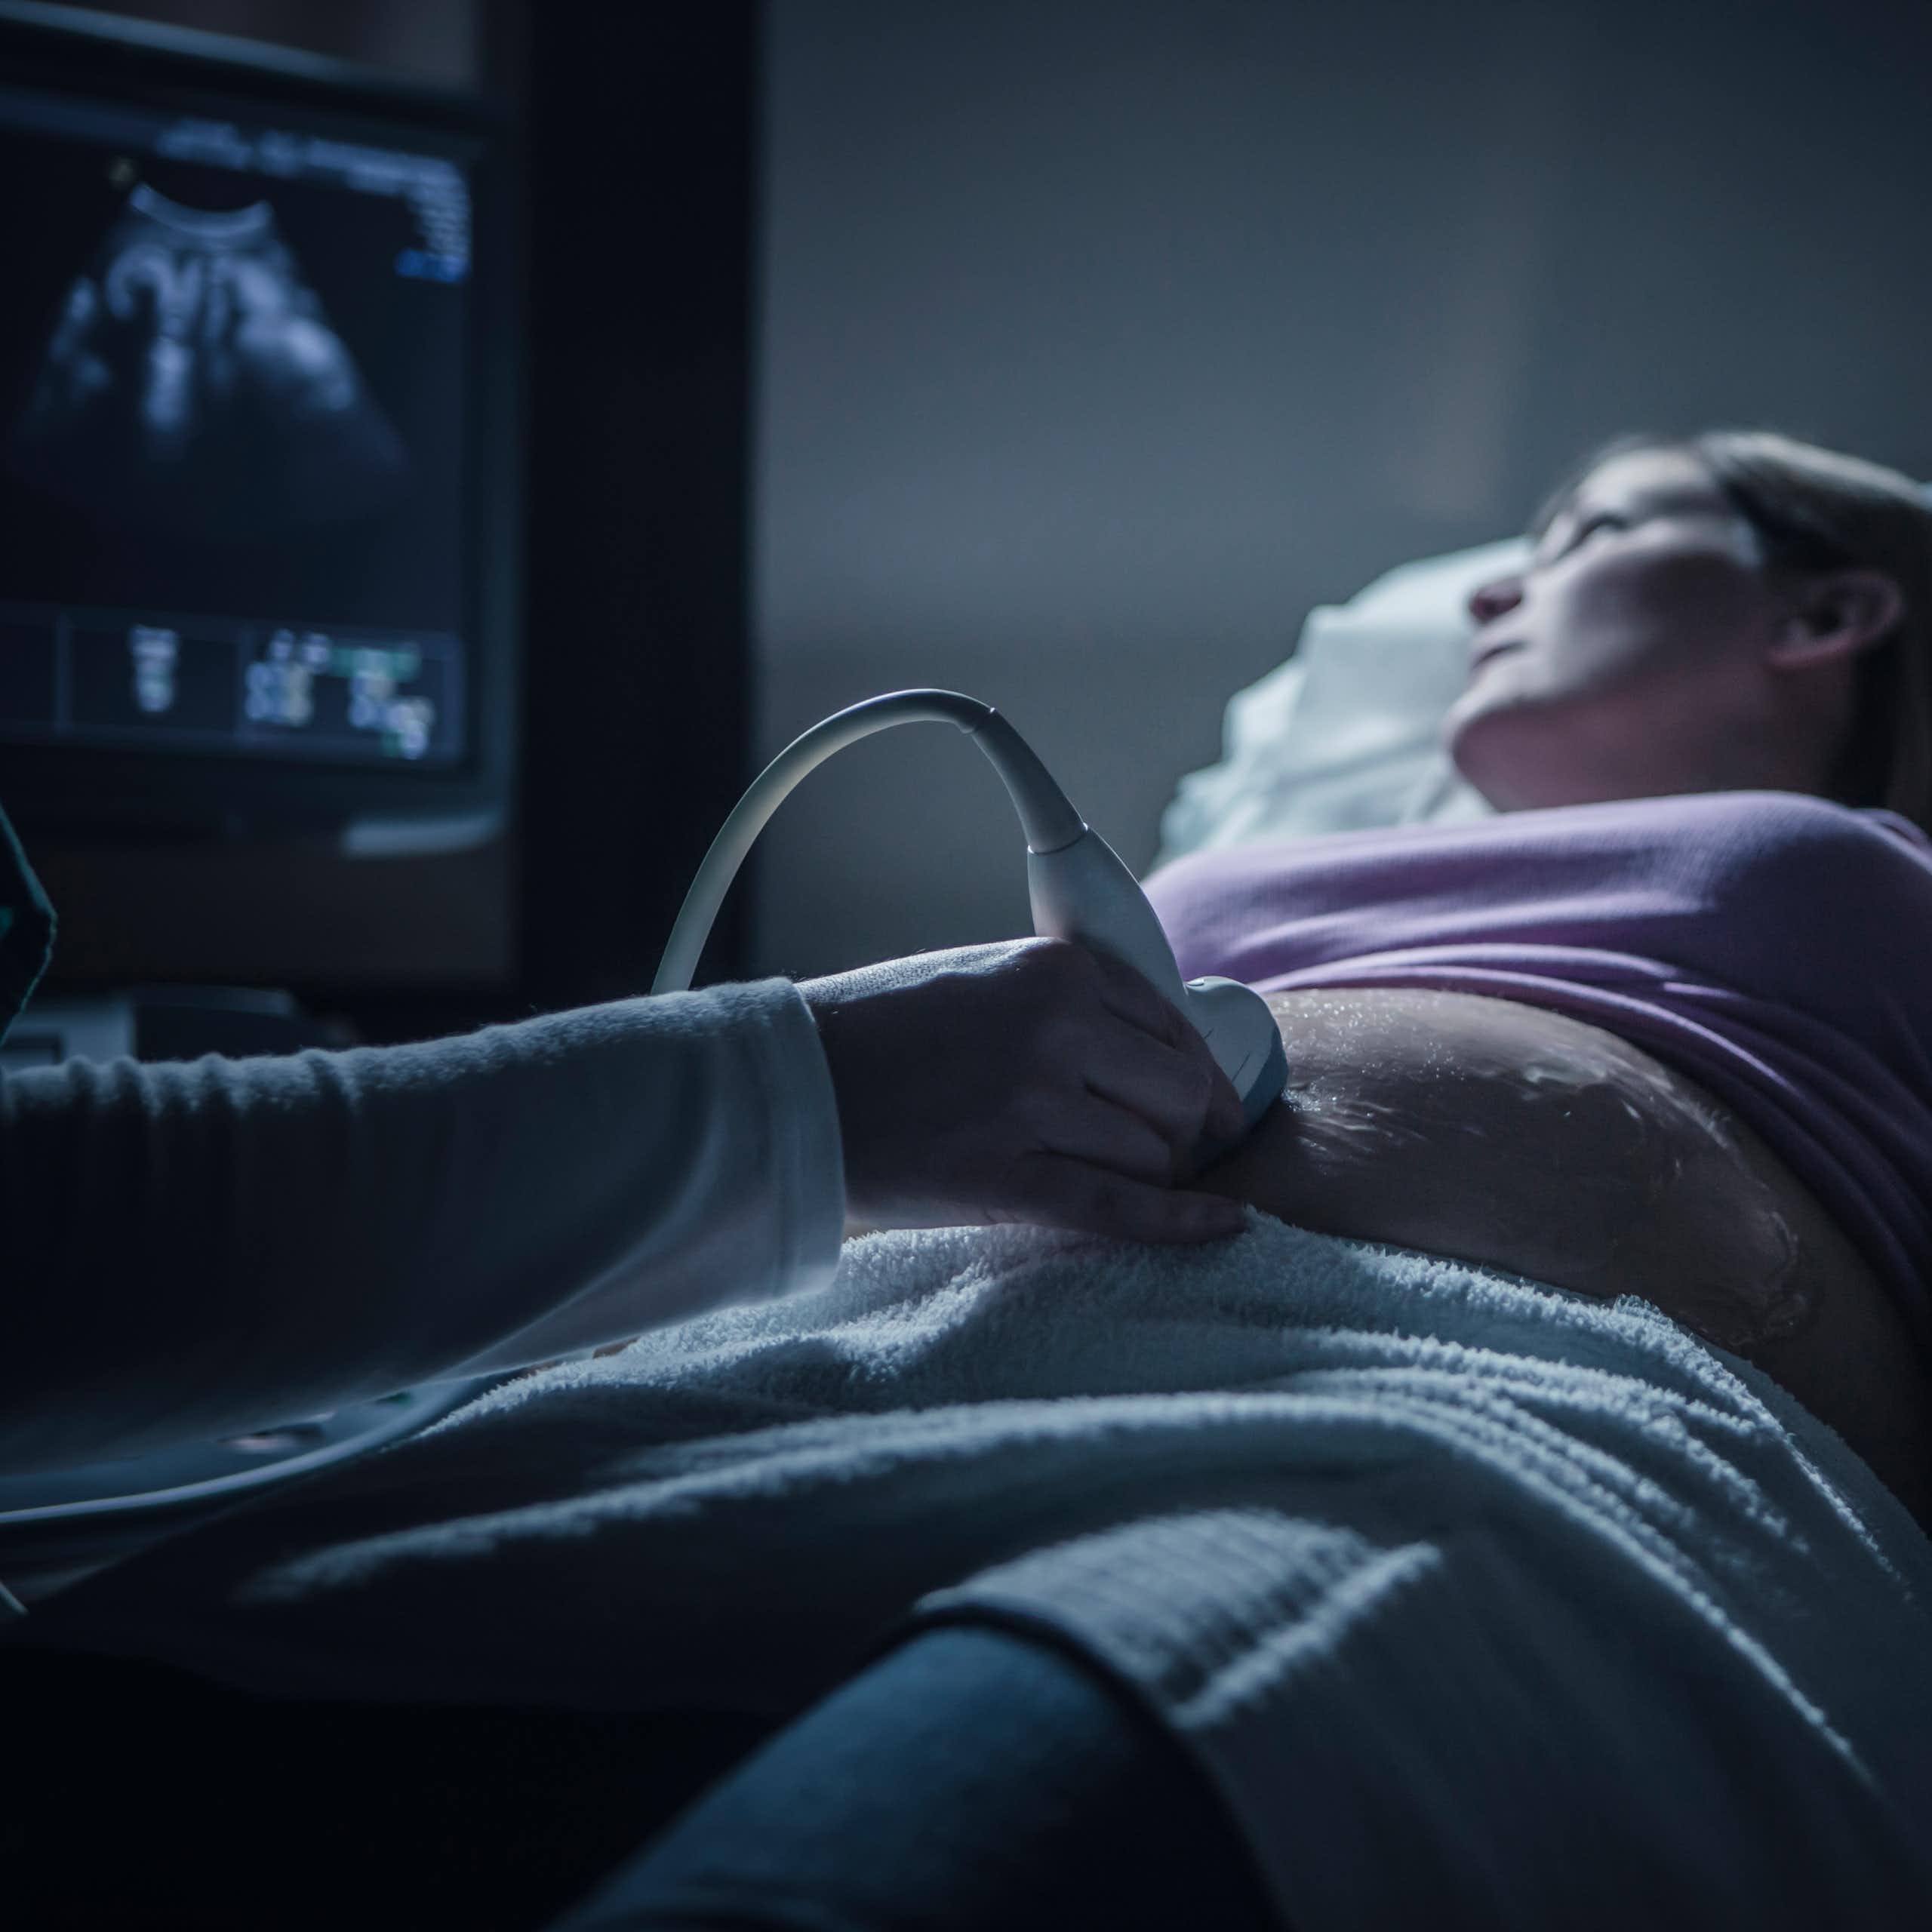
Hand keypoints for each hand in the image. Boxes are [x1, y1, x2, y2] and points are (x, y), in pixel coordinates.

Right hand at [799, 938, 1249, 1243]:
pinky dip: (1182, 1224)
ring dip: (1144, 1179)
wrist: (793, 1086)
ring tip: (1095, 1177)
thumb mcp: (986, 980)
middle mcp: (1058, 1027)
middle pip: (1181, 1097)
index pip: (1175, 1029)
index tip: (1209, 1109)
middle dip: (1183, 1134)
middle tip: (1161, 1156)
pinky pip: (1122, 1209)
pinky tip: (1224, 1225)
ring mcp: (1034, 1103)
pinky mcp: (1007, 1176)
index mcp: (1057, 969)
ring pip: (1152, 1157)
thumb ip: (1071, 1007)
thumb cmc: (882, 1036)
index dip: (1198, 1080)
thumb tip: (1162, 1059)